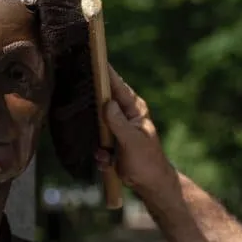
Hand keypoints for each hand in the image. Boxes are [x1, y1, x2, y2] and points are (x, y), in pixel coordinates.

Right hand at [97, 66, 178, 198]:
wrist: (151, 184)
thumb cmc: (147, 161)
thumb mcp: (132, 141)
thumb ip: (118, 122)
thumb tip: (107, 102)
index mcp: (134, 109)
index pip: (116, 85)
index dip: (104, 72)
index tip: (91, 57)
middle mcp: (124, 115)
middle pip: (102, 103)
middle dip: (93, 114)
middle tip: (93, 123)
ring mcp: (116, 130)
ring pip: (96, 127)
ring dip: (99, 143)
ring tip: (108, 153)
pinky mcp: (111, 144)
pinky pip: (98, 145)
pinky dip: (101, 156)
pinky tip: (110, 163)